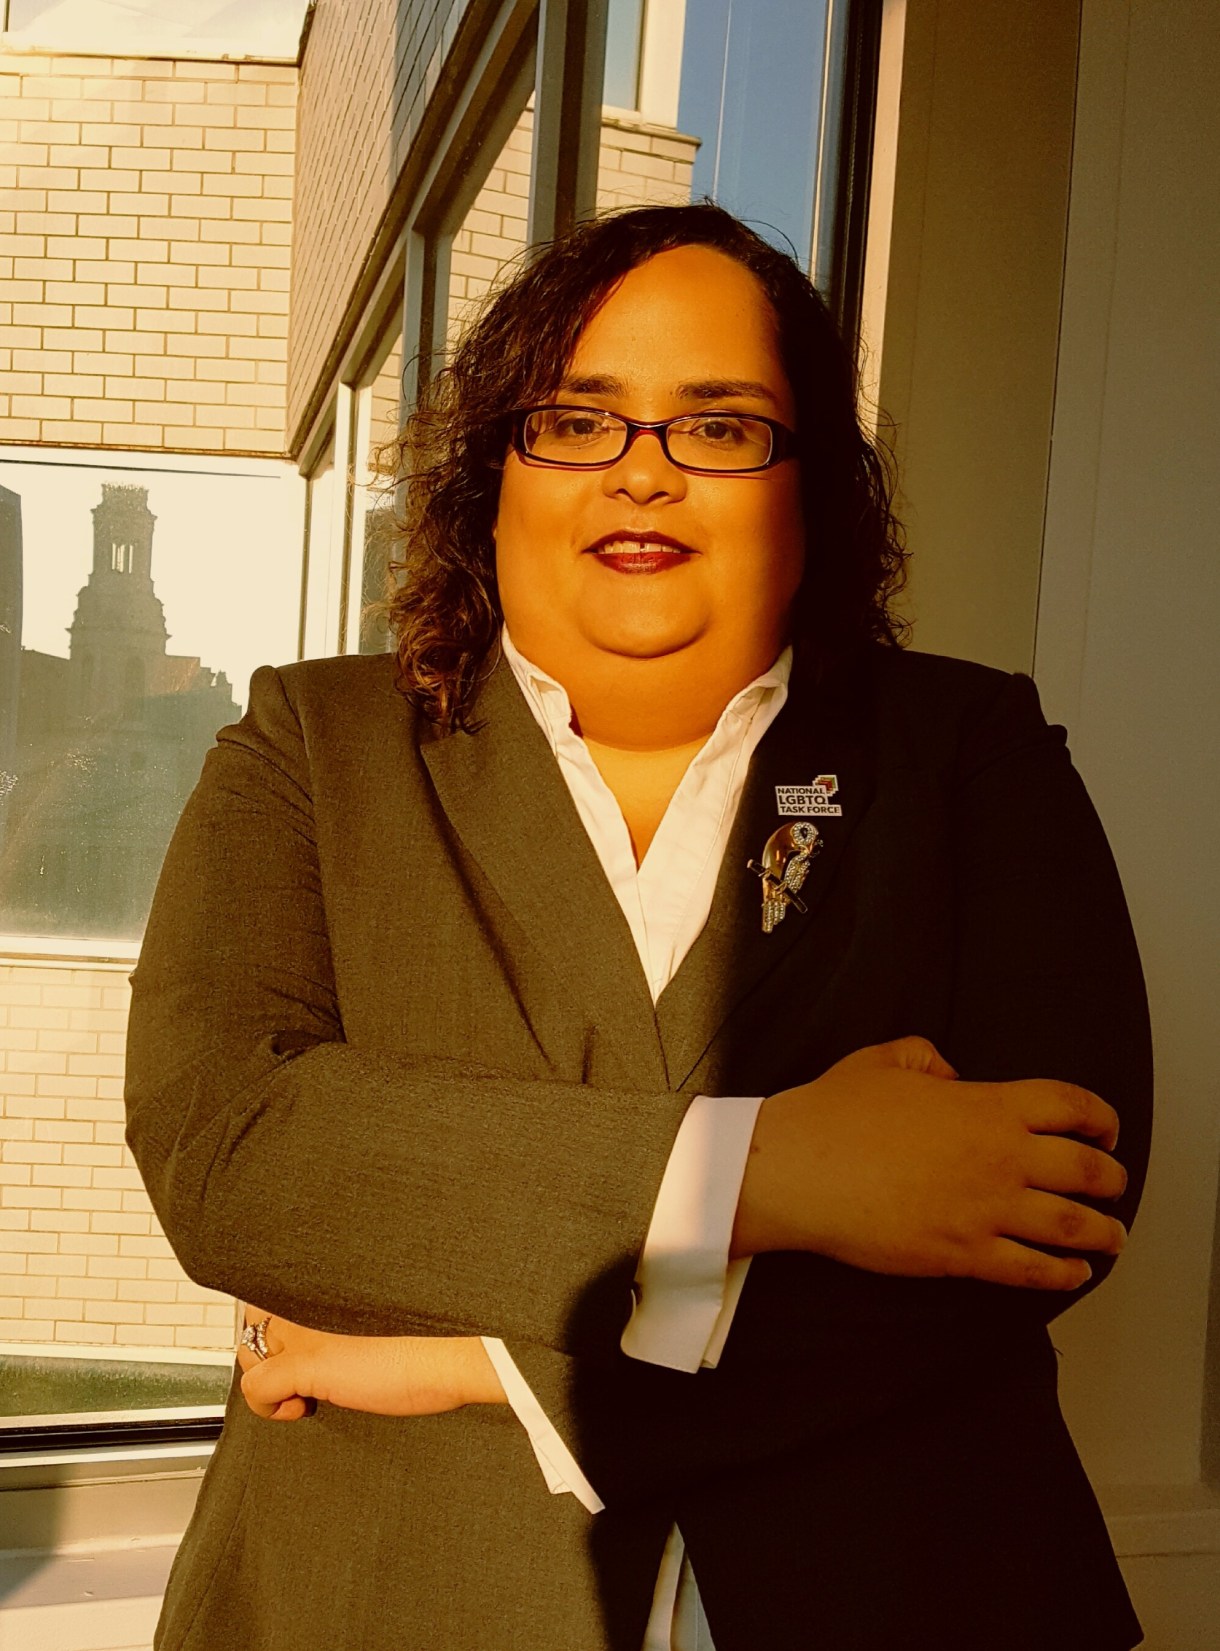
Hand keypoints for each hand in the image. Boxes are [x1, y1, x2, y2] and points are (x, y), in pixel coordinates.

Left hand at [235, 1307, 507, 1421]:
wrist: (457, 1351)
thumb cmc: (432, 1337)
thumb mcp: (378, 1314)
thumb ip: (344, 1315)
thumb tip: (323, 1341)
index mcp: (326, 1281)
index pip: (270, 1290)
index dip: (276, 1320)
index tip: (296, 1342)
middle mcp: (310, 1297)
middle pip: (252, 1316)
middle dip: (267, 1348)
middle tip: (300, 1374)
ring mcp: (306, 1329)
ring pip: (248, 1349)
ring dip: (268, 1376)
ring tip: (304, 1391)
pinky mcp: (307, 1363)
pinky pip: (255, 1387)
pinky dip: (269, 1407)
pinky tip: (302, 1408)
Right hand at [731, 1035, 1127, 1289]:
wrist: (800, 1169)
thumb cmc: (835, 1114)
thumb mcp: (885, 1059)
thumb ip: (928, 1056)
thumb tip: (952, 1072)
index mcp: (987, 1105)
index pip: (1072, 1106)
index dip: (1101, 1118)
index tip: (1106, 1130)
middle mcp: (1000, 1157)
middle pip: (1088, 1169)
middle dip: (1112, 1178)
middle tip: (1115, 1184)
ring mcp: (985, 1209)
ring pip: (1072, 1225)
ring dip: (1104, 1232)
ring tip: (1113, 1236)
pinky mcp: (963, 1254)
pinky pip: (1032, 1269)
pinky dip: (1063, 1273)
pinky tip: (1074, 1273)